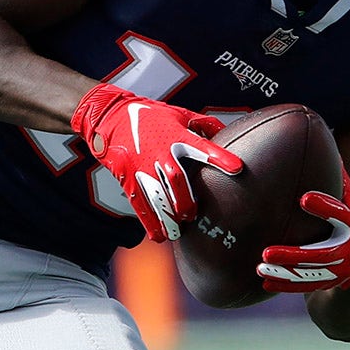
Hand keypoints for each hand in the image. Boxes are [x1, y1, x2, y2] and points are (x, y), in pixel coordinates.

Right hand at [71, 83, 242, 241]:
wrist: (111, 117)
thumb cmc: (150, 116)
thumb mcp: (178, 114)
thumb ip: (203, 124)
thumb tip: (226, 132)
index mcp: (176, 136)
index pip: (201, 147)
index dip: (219, 158)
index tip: (237, 168)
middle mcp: (160, 152)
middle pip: (176, 179)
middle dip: (186, 200)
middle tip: (192, 214)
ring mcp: (142, 167)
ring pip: (157, 195)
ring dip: (168, 216)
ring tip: (178, 229)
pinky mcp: (129, 178)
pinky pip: (139, 204)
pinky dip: (149, 222)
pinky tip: (159, 235)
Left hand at [256, 167, 349, 291]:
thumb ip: (341, 182)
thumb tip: (325, 145)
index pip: (342, 215)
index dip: (325, 206)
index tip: (304, 198)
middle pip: (319, 255)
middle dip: (292, 255)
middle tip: (266, 253)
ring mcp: (339, 270)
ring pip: (309, 275)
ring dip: (284, 273)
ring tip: (261, 267)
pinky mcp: (329, 281)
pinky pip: (306, 286)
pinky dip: (286, 284)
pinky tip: (266, 281)